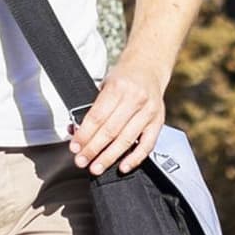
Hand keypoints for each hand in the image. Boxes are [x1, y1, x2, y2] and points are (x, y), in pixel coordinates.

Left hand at [68, 61, 165, 176]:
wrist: (148, 67)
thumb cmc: (124, 77)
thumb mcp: (104, 85)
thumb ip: (93, 108)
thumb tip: (76, 132)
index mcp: (118, 87)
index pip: (97, 116)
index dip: (84, 135)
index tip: (75, 147)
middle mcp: (135, 99)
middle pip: (110, 130)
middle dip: (93, 149)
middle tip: (82, 161)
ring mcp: (149, 111)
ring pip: (127, 140)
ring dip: (109, 157)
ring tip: (96, 167)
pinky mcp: (158, 122)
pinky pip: (147, 145)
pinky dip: (135, 158)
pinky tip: (123, 166)